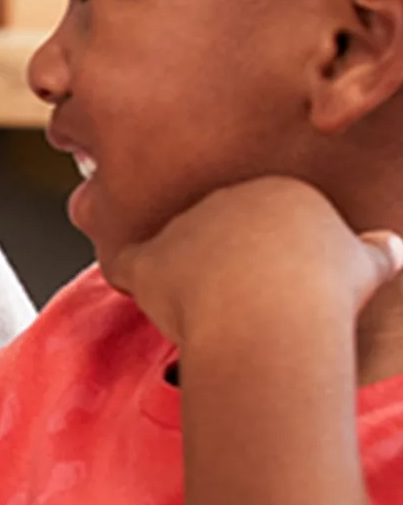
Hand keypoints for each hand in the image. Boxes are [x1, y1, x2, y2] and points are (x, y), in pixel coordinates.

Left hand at [107, 176, 402, 348]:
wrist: (272, 312)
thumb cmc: (322, 293)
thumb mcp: (365, 267)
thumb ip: (375, 253)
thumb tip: (391, 248)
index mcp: (277, 192)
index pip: (262, 220)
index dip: (265, 255)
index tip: (275, 287)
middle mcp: (224, 197)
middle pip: (216, 231)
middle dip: (222, 262)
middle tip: (241, 302)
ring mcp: (183, 225)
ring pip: (173, 249)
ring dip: (180, 277)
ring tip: (207, 313)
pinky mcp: (150, 257)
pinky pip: (127, 264)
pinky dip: (130, 278)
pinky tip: (138, 293)